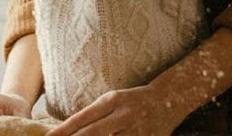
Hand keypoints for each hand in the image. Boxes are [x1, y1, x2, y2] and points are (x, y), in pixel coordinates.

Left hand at [46, 85, 182, 135]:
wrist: (167, 100)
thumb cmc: (131, 100)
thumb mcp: (111, 100)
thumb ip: (93, 116)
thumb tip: (67, 132)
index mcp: (112, 101)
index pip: (82, 118)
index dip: (63, 131)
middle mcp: (122, 116)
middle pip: (92, 134)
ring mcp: (135, 131)